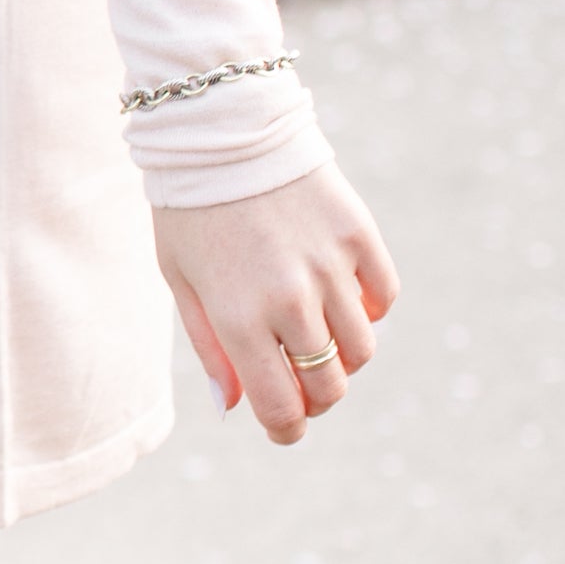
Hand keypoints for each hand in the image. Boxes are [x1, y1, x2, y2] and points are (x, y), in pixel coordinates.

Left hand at [152, 164, 395, 444]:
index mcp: (238, 317)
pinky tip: (342, 299)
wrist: (223, 133)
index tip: (284, 430)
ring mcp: (331, 267)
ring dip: (343, 359)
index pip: (281, 406)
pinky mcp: (360, 236)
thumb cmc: (190, 212)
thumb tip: (234, 409)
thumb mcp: (181, 281)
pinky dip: (369, 310)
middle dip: (316, 400)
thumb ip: (210, 349)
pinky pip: (383, 298)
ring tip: (318, 341)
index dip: (286, 430)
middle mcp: (290, 299)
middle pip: (329, 385)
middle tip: (301, 389)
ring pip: (361, 349)